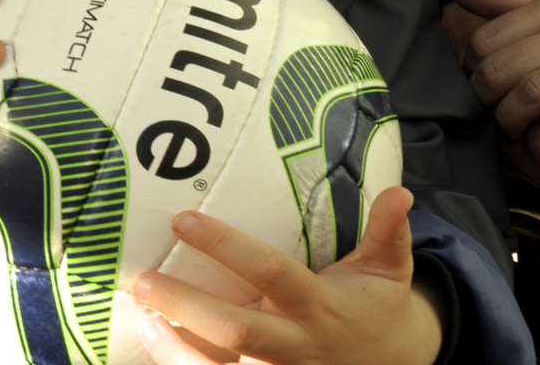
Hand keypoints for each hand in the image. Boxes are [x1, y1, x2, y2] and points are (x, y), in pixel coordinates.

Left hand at [131, 186, 442, 364]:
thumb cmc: (378, 310)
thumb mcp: (388, 270)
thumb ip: (388, 231)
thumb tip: (400, 192)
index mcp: (319, 305)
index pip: (269, 271)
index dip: (226, 246)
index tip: (184, 218)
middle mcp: (296, 345)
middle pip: (235, 329)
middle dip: (184, 305)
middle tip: (141, 280)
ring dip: (174, 345)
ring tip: (139, 313)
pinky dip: (182, 364)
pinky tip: (154, 338)